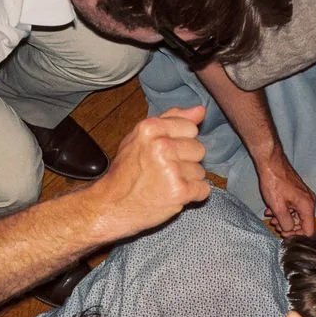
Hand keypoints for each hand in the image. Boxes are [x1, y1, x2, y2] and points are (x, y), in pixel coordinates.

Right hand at [89, 106, 210, 241]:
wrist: (112, 206)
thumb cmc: (126, 172)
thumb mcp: (140, 138)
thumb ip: (170, 120)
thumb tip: (200, 110)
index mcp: (150, 128)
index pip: (190, 127)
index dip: (181, 141)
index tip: (165, 153)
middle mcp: (162, 146)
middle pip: (199, 149)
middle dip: (186, 161)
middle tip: (164, 171)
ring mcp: (172, 169)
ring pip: (201, 171)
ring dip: (188, 180)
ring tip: (165, 184)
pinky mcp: (179, 191)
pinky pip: (203, 190)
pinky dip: (192, 195)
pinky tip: (173, 195)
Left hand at [258, 152, 315, 236]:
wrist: (270, 163)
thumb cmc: (274, 181)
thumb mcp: (278, 207)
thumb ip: (285, 222)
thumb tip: (289, 230)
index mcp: (307, 206)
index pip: (309, 230)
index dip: (297, 236)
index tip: (284, 234)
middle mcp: (309, 202)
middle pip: (303, 223)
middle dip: (288, 227)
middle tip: (275, 226)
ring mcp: (303, 197)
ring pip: (296, 215)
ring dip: (283, 219)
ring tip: (271, 218)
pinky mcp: (297, 194)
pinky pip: (293, 207)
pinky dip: (283, 211)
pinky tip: (271, 210)